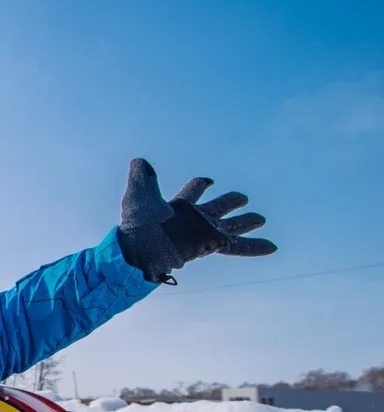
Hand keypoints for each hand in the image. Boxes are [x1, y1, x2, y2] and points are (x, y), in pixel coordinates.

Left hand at [117, 158, 275, 283]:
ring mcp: (204, 233)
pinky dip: (254, 247)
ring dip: (245, 222)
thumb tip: (139, 161)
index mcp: (180, 207)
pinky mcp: (212, 245)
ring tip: (260, 218)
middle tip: (243, 198)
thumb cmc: (138, 225)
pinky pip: (237, 246)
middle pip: (217, 207)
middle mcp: (194, 220)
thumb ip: (142, 178)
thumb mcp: (139, 195)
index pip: (193, 191)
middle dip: (229, 202)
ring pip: (231, 225)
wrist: (141, 250)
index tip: (207, 181)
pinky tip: (272, 246)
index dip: (200, 185)